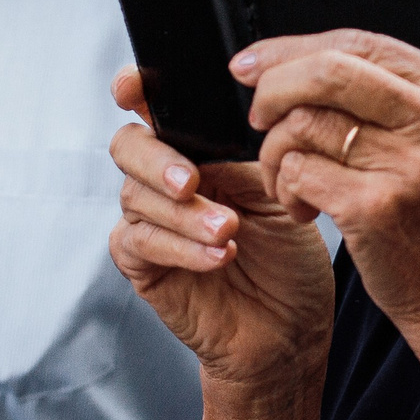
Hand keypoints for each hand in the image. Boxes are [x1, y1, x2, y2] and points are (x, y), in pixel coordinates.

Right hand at [108, 69, 333, 397]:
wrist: (290, 331)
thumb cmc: (290, 260)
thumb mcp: (279, 193)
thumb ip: (245, 156)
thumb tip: (224, 123)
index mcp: (199, 151)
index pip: (157, 110)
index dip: (136, 92)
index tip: (133, 87)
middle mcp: (167, 182)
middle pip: (129, 146)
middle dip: (158, 158)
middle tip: (194, 180)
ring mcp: (151, 223)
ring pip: (135, 197)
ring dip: (184, 213)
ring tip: (229, 230)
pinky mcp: (144, 267)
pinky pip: (140, 244)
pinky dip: (180, 247)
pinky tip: (218, 256)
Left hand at [232, 31, 419, 339]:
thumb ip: (391, 96)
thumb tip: (300, 63)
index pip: (359, 43)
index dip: (293, 48)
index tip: (254, 64)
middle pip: (327, 71)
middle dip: (273, 87)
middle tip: (257, 115)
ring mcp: (410, 164)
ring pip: (303, 123)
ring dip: (275, 153)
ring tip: (291, 182)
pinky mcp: (377, 207)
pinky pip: (298, 172)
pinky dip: (285, 188)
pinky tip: (305, 208)